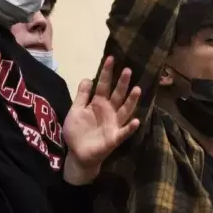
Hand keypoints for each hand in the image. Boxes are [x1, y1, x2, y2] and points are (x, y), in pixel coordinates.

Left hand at [62, 57, 141, 184]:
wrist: (78, 154)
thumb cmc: (77, 132)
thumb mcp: (75, 111)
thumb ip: (81, 96)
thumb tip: (86, 78)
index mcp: (98, 104)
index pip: (103, 85)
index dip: (106, 73)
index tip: (110, 58)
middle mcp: (109, 111)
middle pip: (117, 95)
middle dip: (122, 83)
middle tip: (128, 70)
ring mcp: (114, 124)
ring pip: (124, 110)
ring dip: (131, 101)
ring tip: (137, 89)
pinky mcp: (115, 137)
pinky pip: (124, 132)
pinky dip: (130, 127)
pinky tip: (136, 121)